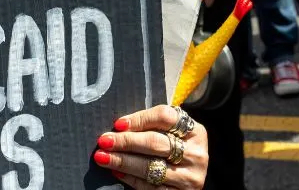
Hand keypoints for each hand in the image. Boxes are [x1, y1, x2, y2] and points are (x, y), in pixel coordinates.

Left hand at [94, 105, 209, 188]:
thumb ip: (152, 126)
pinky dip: (130, 179)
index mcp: (195, 131)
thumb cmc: (176, 147)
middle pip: (155, 142)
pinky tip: (117, 173)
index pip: (164, 117)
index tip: (118, 124)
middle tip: (104, 140)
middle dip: (125, 141)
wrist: (191, 178)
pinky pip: (150, 187)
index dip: (139, 119)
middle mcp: (196, 154)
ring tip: (103, 157)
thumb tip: (119, 127)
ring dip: (122, 161)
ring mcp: (189, 177)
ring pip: (150, 166)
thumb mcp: (173, 134)